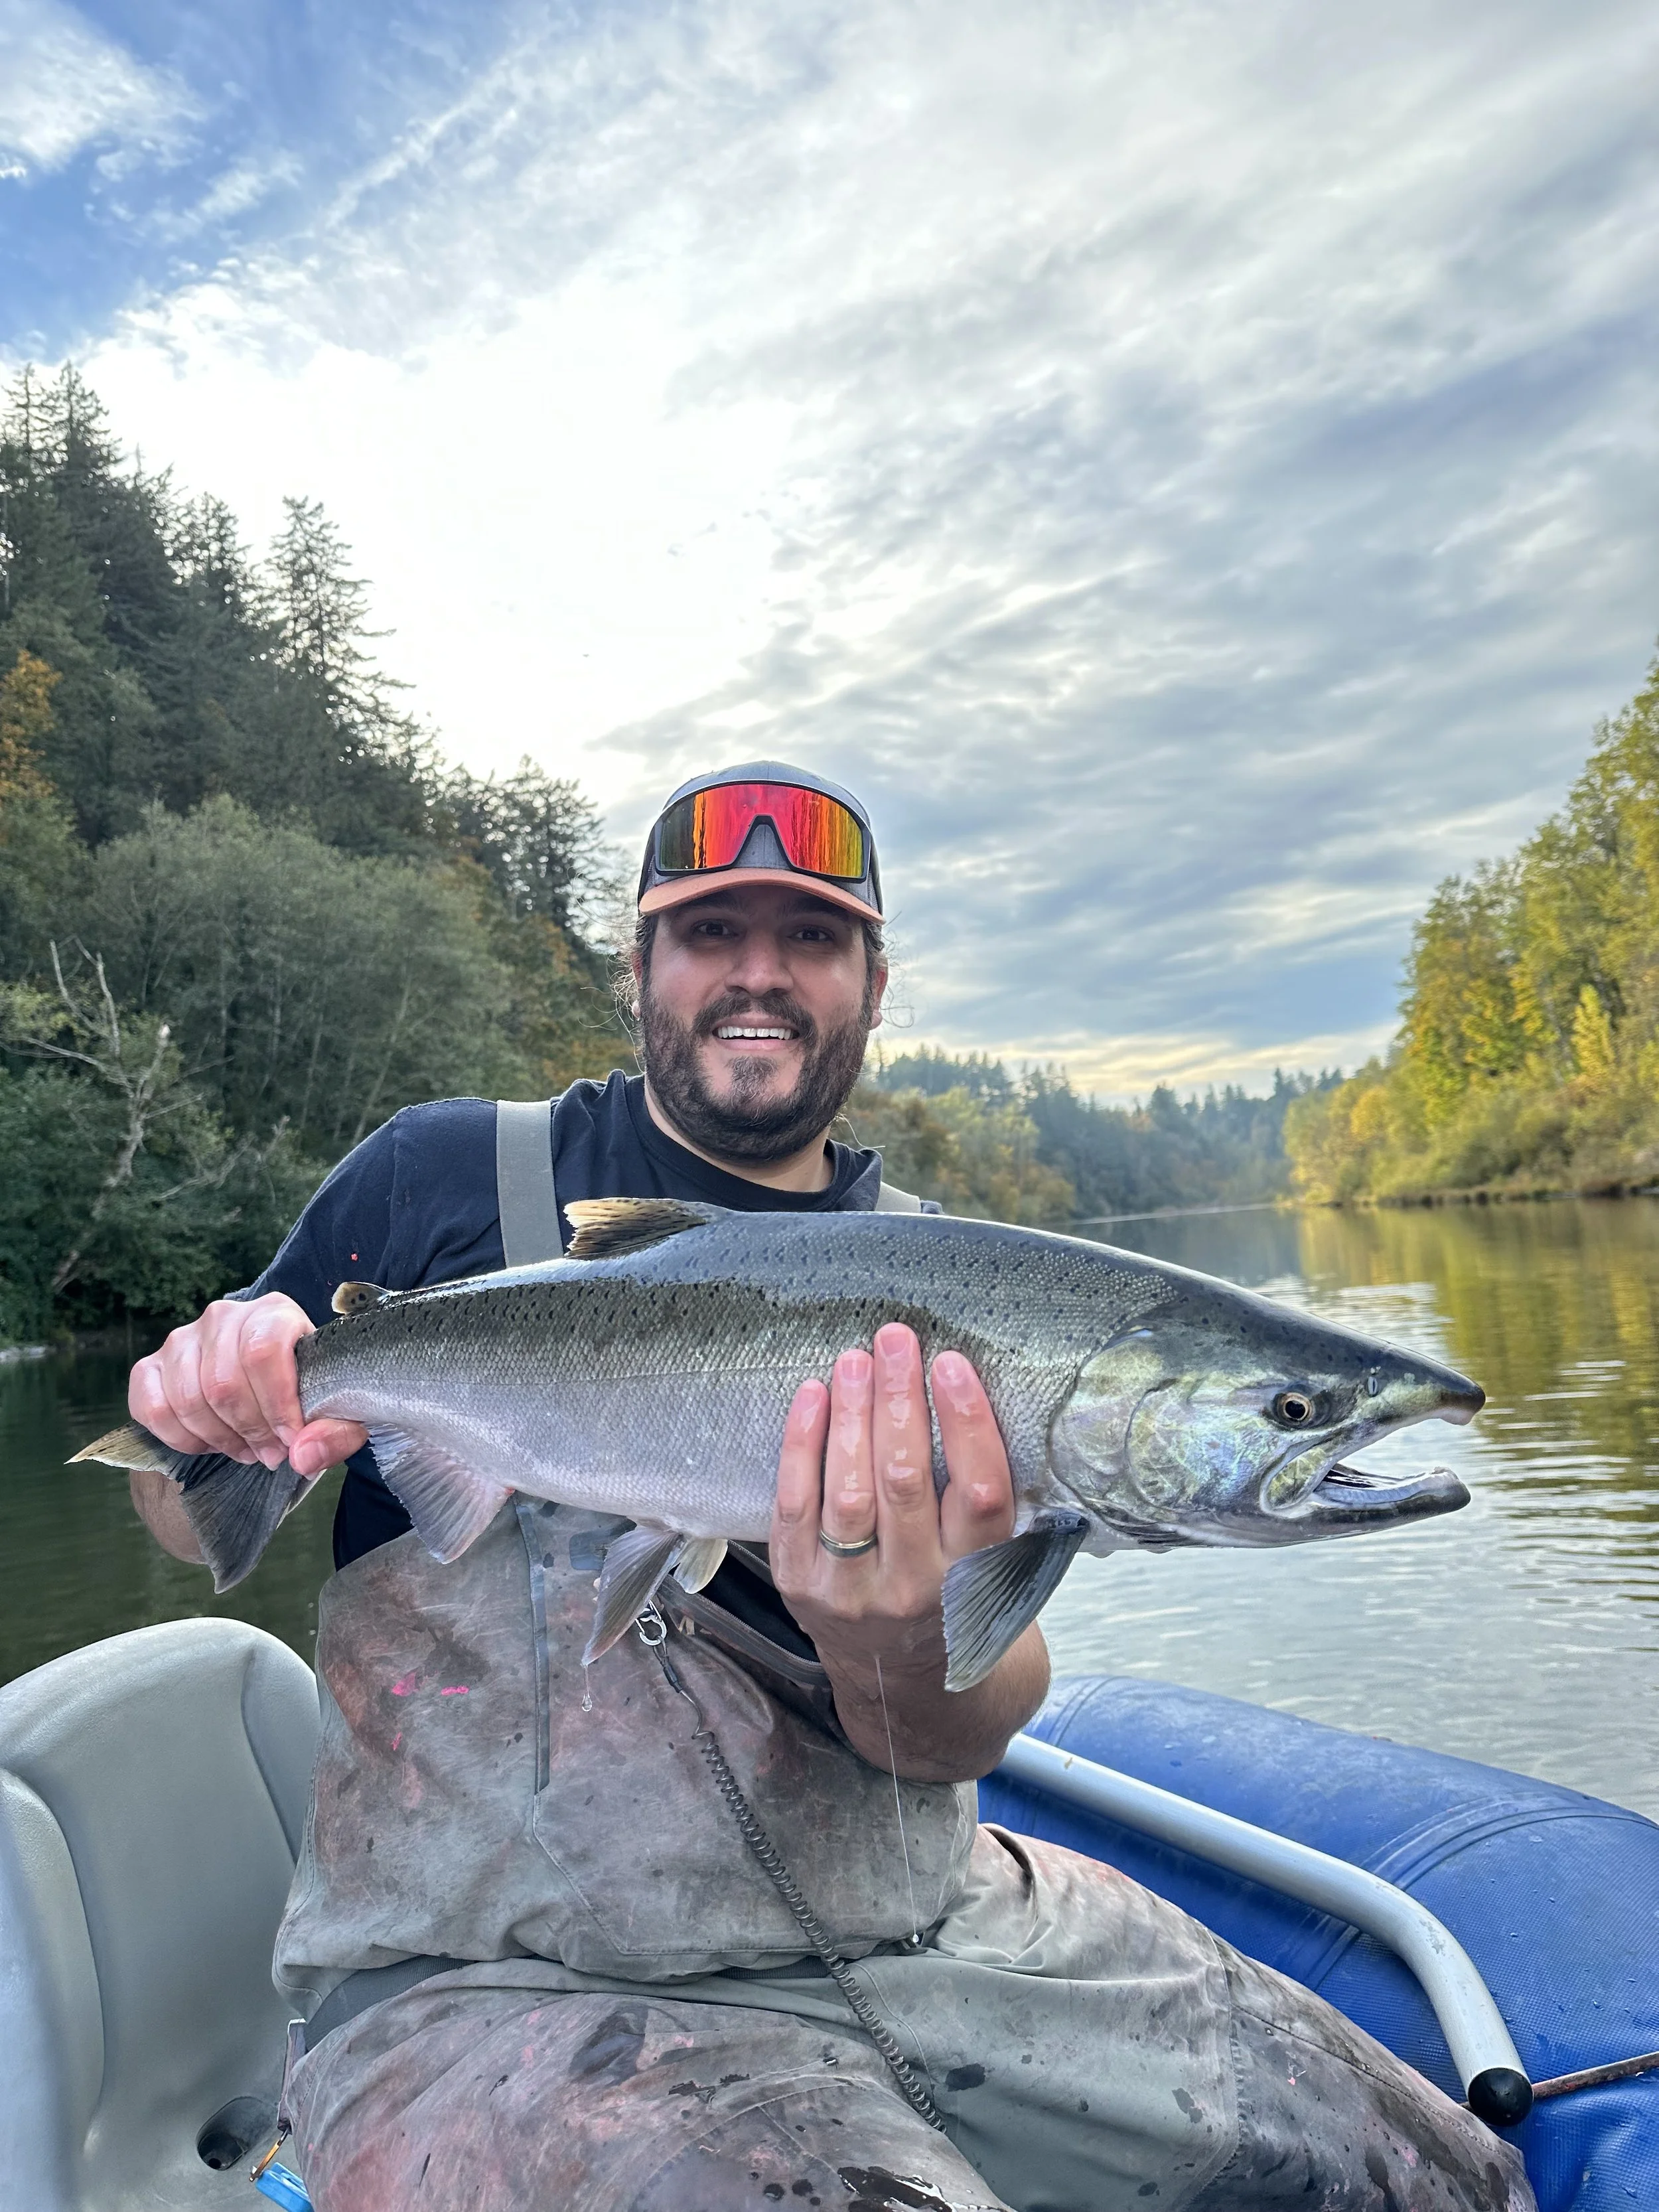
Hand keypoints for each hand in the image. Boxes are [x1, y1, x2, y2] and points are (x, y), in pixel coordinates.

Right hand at [129, 1293, 366, 1478]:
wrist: (273, 1385)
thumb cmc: (308, 1392)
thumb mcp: (337, 1411)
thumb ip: (334, 1433)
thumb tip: (301, 1456)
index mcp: (274, 1312)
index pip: (262, 1352)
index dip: (276, 1404)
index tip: (290, 1439)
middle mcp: (223, 1316)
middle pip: (223, 1383)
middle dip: (250, 1430)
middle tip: (270, 1453)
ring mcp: (181, 1339)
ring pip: (187, 1399)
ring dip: (219, 1438)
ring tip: (247, 1449)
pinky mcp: (151, 1366)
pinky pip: (151, 1408)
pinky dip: (180, 1438)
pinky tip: (209, 1444)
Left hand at [770, 1321, 1044, 1777]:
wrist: (913, 1692)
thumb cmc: (962, 1603)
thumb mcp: (997, 1564)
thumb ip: (984, 1502)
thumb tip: (964, 1393)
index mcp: (975, 1581)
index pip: (979, 1494)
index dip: (967, 1424)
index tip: (953, 1365)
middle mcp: (914, 1591)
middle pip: (906, 1482)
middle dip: (899, 1401)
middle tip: (896, 1340)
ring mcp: (851, 1594)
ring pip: (849, 1492)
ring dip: (851, 1416)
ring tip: (855, 1359)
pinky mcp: (801, 1589)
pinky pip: (795, 1509)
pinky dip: (801, 1448)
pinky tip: (812, 1397)